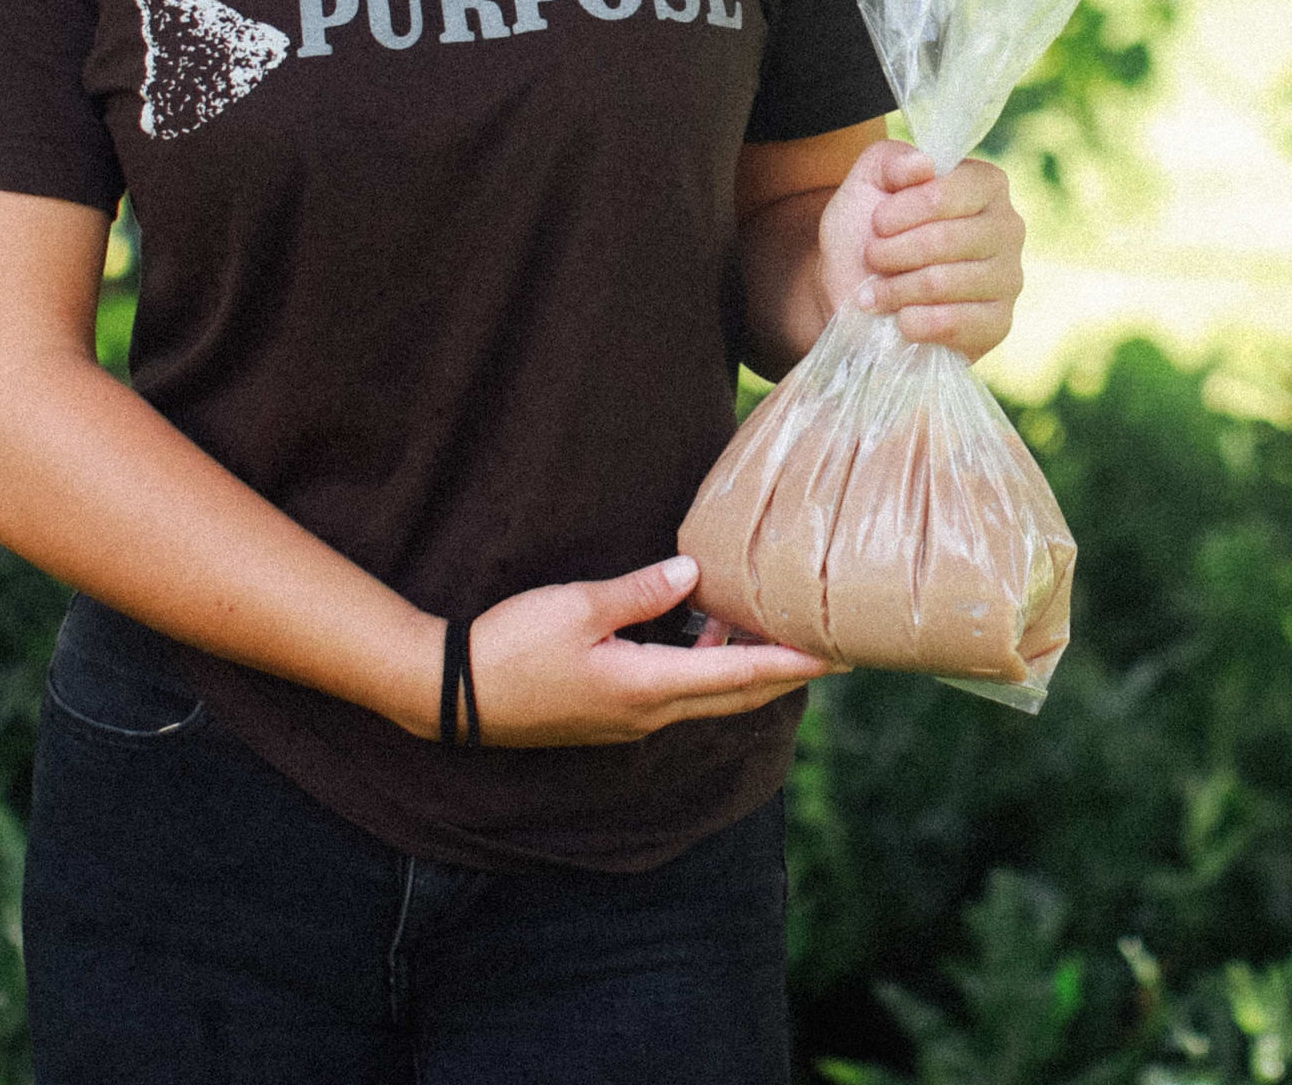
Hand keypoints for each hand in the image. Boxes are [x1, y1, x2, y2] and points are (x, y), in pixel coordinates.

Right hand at [459, 555, 833, 747]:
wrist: (454, 696)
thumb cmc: (511, 647)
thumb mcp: (577, 607)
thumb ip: (640, 592)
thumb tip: (694, 573)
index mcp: (647, 686)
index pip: (738, 675)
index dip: (791, 663)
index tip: (837, 655)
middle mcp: (649, 713)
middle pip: (735, 694)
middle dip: (786, 671)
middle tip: (832, 649)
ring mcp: (629, 720)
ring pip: (707, 696)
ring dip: (746, 668)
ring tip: (776, 630)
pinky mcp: (611, 715)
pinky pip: (678, 694)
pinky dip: (707, 669)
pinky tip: (707, 637)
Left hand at [816, 137, 1026, 360]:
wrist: (856, 292)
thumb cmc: (867, 232)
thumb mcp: (866, 185)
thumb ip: (890, 162)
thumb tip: (925, 164)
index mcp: (985, 184)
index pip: (946, 193)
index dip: (902, 210)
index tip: (877, 223)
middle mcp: (1008, 227)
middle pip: (944, 240)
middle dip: (893, 253)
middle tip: (873, 259)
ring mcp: (1008, 277)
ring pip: (944, 282)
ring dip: (896, 290)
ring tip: (875, 293)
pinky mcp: (999, 323)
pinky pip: (955, 324)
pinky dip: (915, 323)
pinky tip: (901, 320)